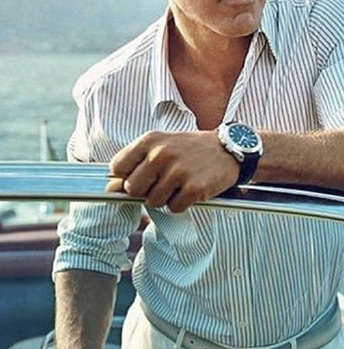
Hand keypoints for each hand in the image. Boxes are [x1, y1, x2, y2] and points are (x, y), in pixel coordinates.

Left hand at [106, 131, 239, 211]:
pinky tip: (191, 190)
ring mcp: (178, 171)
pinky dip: (182, 204)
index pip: (117, 168)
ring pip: (153, 202)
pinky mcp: (194, 188)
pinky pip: (174, 208)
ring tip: (180, 184)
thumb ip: (136, 164)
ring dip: (165, 198)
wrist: (229, 149)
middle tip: (164, 182)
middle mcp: (161, 154)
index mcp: (150, 140)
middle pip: (133, 189)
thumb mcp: (162, 147)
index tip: (142, 176)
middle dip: (146, 190)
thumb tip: (110, 190)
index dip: (127, 176)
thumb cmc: (191, 149)